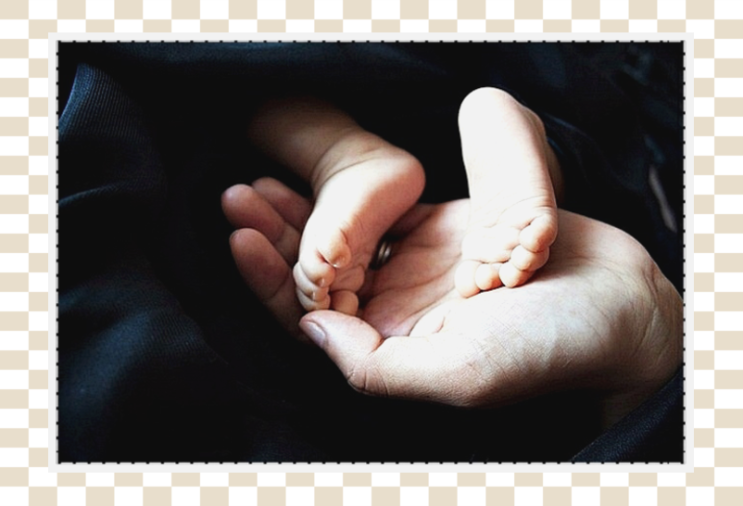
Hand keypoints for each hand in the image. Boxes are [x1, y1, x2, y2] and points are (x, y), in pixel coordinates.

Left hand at [222, 178, 681, 426]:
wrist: (615, 304)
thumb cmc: (549, 348)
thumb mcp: (464, 374)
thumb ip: (379, 367)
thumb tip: (311, 332)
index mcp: (392, 353)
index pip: (309, 322)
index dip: (269, 284)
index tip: (242, 239)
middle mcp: (396, 315)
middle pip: (315, 278)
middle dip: (272, 239)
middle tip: (235, 195)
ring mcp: (416, 272)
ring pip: (341, 243)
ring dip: (300, 213)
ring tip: (261, 180)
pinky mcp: (440, 235)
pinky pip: (381, 214)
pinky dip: (349, 195)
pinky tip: (320, 174)